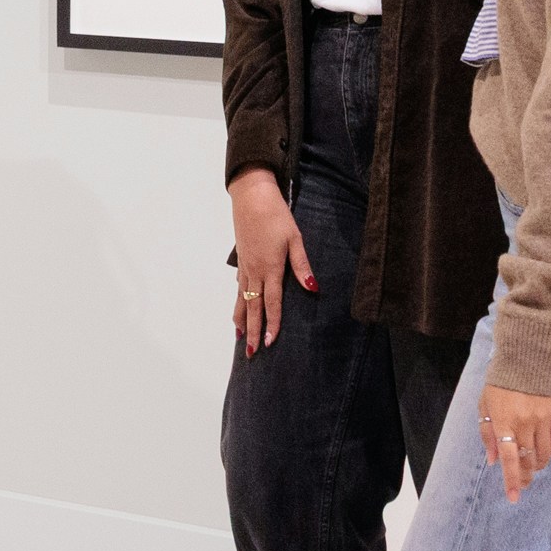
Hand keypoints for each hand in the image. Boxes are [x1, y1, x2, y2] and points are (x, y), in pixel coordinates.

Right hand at [229, 171, 314, 355]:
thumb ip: (302, 266)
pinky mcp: (242, 260)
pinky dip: (238, 302)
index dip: (271, 324)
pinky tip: (238, 309)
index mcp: (270, 267)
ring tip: (239, 337)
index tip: (268, 343)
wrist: (251, 197)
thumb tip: (312, 288)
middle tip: (250, 353)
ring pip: (242, 299)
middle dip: (252, 331)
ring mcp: (245, 267)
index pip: (272, 303)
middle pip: (253, 307)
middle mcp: (255, 271)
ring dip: (241, 320)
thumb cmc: (276, 216)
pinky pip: (239, 288)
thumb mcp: (295, 239)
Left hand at [479, 384, 550, 496]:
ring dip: (538, 465)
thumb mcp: (485, 406)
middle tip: (523, 483)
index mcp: (503, 421)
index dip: (512, 480)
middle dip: (525, 476)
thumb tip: (492, 461)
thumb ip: (487, 434)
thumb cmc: (500, 384)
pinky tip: (544, 451)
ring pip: (544, 454)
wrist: (527, 358)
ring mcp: (544, 418)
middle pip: (528, 460)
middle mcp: (525, 422)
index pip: (508, 457)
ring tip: (533, 465)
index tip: (514, 497)